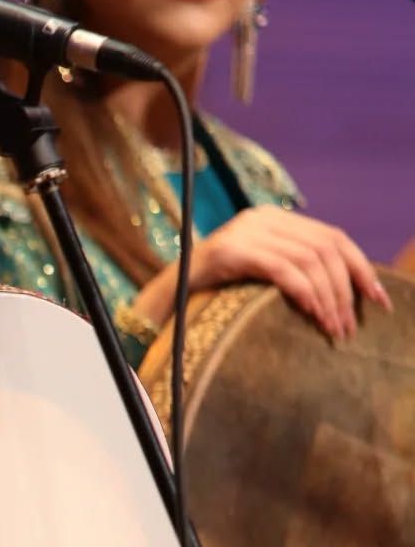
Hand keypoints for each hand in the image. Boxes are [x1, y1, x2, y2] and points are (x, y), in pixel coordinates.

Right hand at [190, 205, 390, 339]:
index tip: (379, 301)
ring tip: (332, 329)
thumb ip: (295, 266)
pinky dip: (304, 293)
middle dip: (346, 290)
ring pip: (309, 260)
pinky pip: (283, 270)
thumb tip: (348, 287)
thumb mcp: (262, 270)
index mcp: (272, 218)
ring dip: (328, 299)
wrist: (168, 292)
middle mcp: (261, 217)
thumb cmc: (219, 287)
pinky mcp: (230, 251)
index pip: (332, 236)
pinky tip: (311, 314)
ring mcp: (244, 231)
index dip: (361, 268)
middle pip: (325, 248)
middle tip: (348, 328)